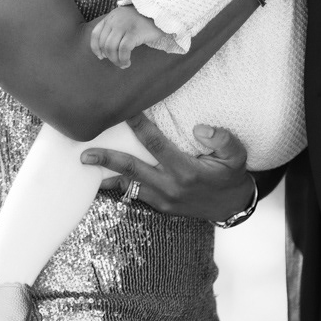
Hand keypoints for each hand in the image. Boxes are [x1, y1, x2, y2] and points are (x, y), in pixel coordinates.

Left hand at [82, 113, 254, 221]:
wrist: (232, 207)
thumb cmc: (231, 175)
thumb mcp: (236, 155)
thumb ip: (222, 139)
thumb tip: (200, 128)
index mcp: (186, 171)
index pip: (155, 144)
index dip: (138, 126)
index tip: (124, 112)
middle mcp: (170, 187)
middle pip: (132, 169)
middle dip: (107, 160)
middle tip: (84, 154)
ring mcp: (164, 200)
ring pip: (129, 186)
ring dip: (107, 177)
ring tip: (86, 169)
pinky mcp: (161, 208)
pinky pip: (136, 195)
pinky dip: (120, 187)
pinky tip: (105, 180)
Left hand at [90, 4, 171, 67]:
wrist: (160, 12)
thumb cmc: (143, 19)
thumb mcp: (124, 19)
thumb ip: (114, 28)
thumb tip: (105, 51)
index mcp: (111, 17)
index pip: (95, 34)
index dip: (95, 48)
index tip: (101, 57)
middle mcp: (115, 20)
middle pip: (103, 43)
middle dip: (109, 57)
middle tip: (117, 62)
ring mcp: (123, 26)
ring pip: (111, 48)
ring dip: (115, 60)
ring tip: (123, 64)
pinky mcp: (134, 32)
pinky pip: (123, 50)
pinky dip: (124, 59)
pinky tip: (128, 62)